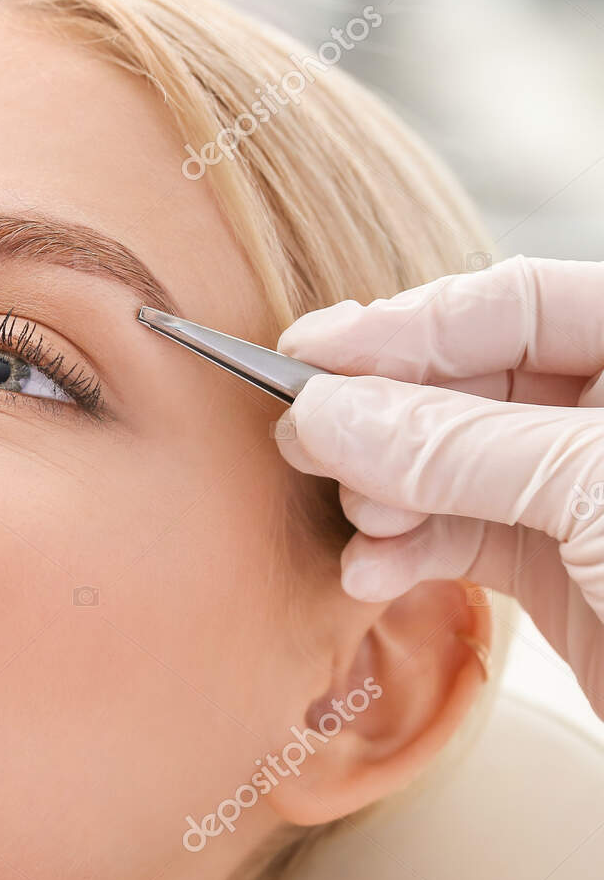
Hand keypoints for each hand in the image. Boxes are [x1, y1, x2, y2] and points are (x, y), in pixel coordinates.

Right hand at [273, 256, 603, 715]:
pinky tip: (373, 575)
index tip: (313, 355)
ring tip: (355, 519)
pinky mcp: (564, 574)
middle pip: (472, 383)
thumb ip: (454, 445)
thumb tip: (327, 412)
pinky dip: (407, 555)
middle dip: (387, 416)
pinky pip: (460, 540)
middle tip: (305, 439)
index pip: (518, 303)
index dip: (409, 325)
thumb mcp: (594, 489)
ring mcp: (590, 498)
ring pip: (454, 467)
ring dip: (387, 493)